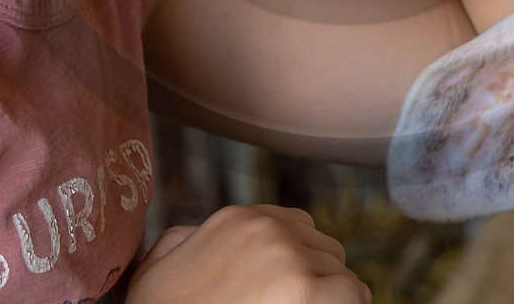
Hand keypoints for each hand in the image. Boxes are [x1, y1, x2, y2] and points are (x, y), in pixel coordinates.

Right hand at [127, 204, 371, 303]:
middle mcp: (269, 228)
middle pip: (323, 250)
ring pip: (341, 275)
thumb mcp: (159, 266)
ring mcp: (291, 257)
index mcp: (238, 219)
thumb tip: (200, 235)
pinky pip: (354, 296)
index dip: (295, 267)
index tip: (281, 293)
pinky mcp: (309, 290)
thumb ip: (187, 240)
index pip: (296, 229)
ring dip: (328, 297)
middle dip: (314, 280)